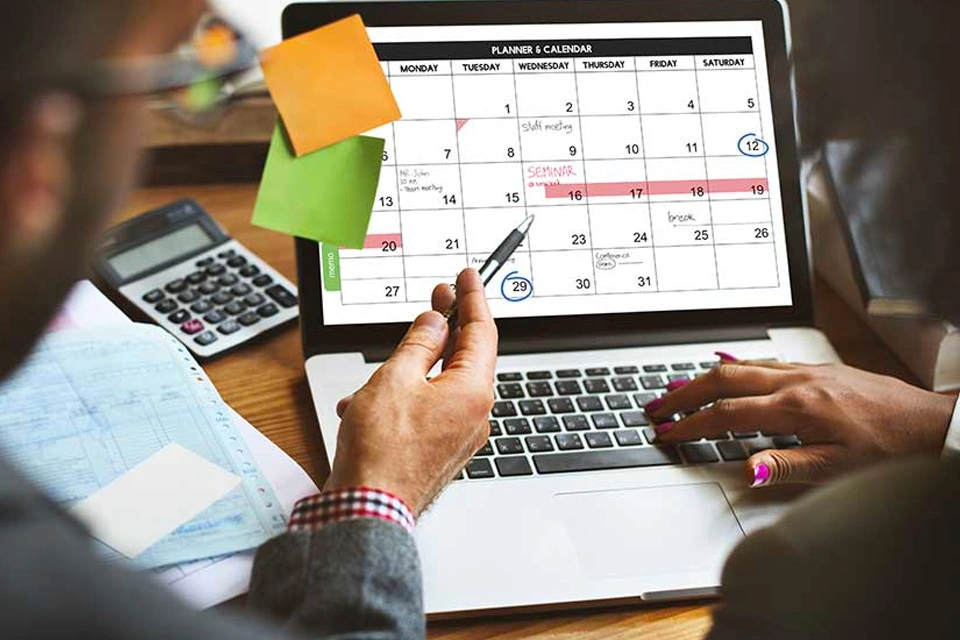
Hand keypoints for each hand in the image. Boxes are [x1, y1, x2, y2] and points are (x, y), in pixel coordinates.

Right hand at [325, 269, 496, 514]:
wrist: (368, 509)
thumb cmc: (382, 452)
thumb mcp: (395, 378)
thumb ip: (418, 344)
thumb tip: (435, 323)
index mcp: (473, 391)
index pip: (482, 331)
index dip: (473, 299)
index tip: (467, 276)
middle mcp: (475, 413)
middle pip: (465, 356)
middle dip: (446, 326)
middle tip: (439, 296)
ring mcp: (459, 434)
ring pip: (440, 384)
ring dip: (411, 369)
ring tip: (380, 367)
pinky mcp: (441, 449)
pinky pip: (428, 409)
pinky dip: (403, 397)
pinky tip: (368, 403)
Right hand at [646, 356, 955, 486]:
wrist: (933, 424)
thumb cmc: (891, 449)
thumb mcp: (839, 469)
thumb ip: (786, 466)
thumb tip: (744, 468)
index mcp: (797, 407)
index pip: (727, 413)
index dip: (691, 424)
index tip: (666, 433)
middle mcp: (797, 381)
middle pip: (723, 378)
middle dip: (683, 392)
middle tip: (655, 405)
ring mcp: (807, 370)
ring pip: (742, 364)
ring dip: (704, 376)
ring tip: (677, 388)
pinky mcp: (817, 368)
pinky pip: (764, 360)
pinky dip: (735, 366)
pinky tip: (727, 368)